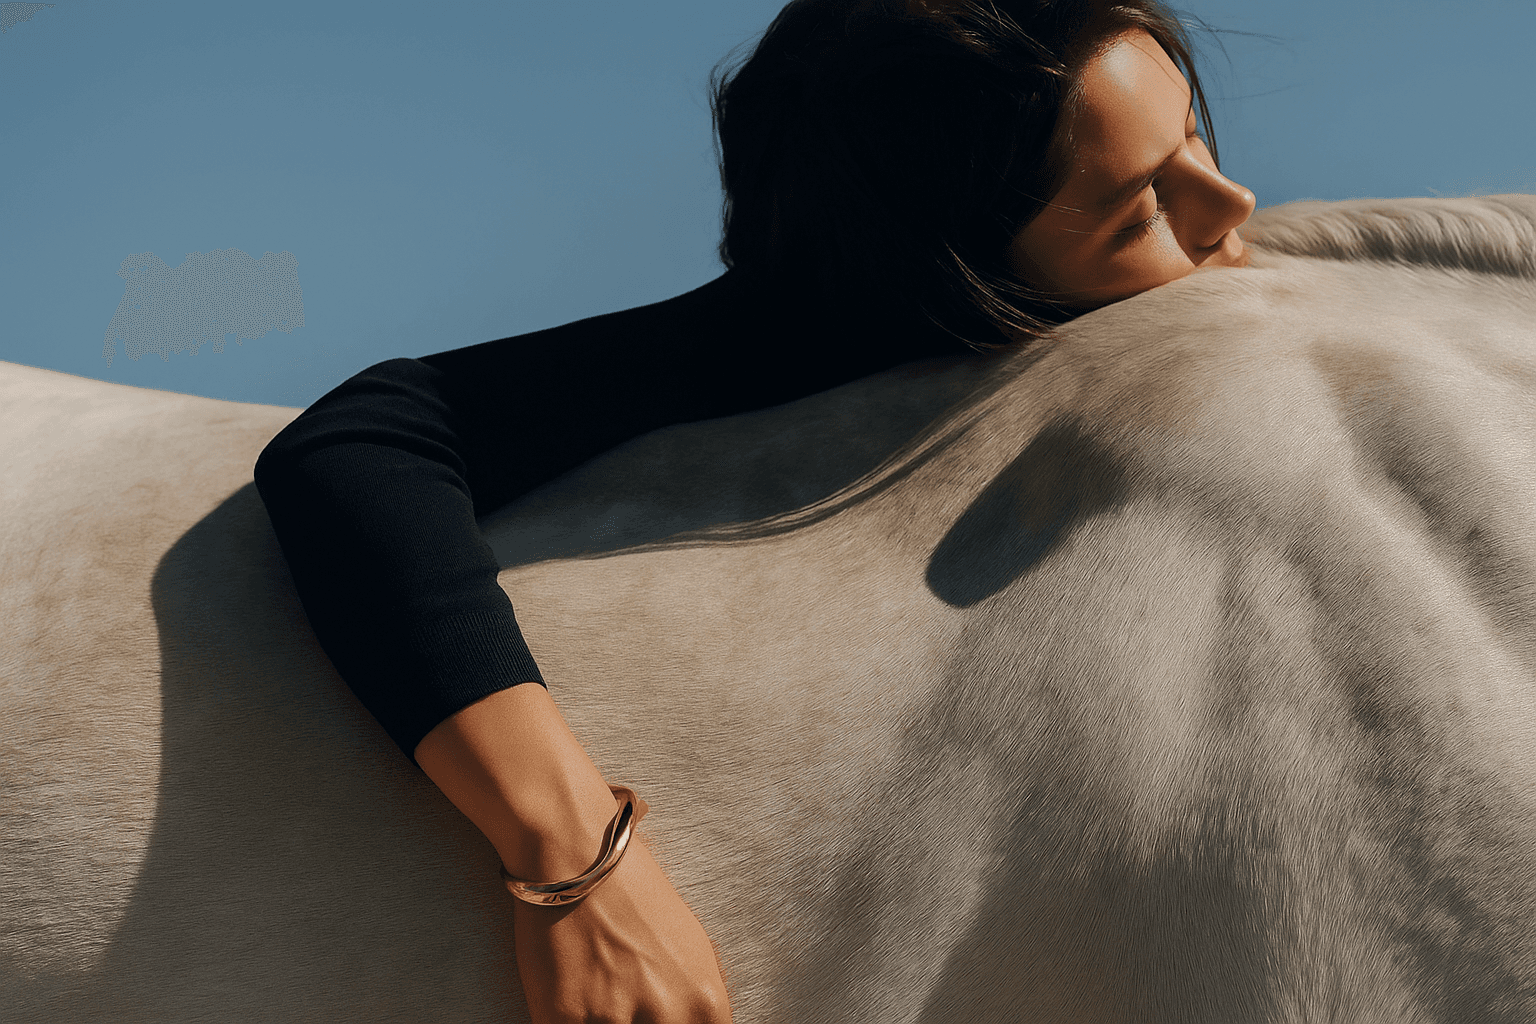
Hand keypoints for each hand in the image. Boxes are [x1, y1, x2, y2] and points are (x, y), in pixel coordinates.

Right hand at [512, 832, 731, 1023]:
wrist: (577, 857)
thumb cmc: (637, 897)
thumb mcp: (695, 950)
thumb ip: (698, 1007)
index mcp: (706, 1004)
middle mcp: (667, 1016)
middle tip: (626, 1013)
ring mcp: (613, 1021)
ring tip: (603, 1002)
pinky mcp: (563, 1020)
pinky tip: (576, 1005)